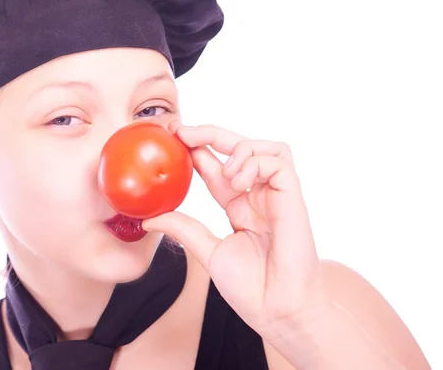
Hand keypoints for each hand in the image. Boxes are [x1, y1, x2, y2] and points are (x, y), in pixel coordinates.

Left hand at [142, 122, 329, 338]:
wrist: (276, 310)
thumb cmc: (250, 289)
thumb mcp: (208, 251)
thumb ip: (183, 229)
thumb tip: (149, 218)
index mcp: (238, 207)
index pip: (216, 168)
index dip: (196, 151)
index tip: (172, 139)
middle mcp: (258, 196)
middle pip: (238, 149)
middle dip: (210, 135)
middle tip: (182, 132)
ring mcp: (276, 195)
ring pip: (265, 148)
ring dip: (238, 148)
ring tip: (224, 171)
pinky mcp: (293, 197)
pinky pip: (279, 161)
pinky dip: (255, 162)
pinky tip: (239, 180)